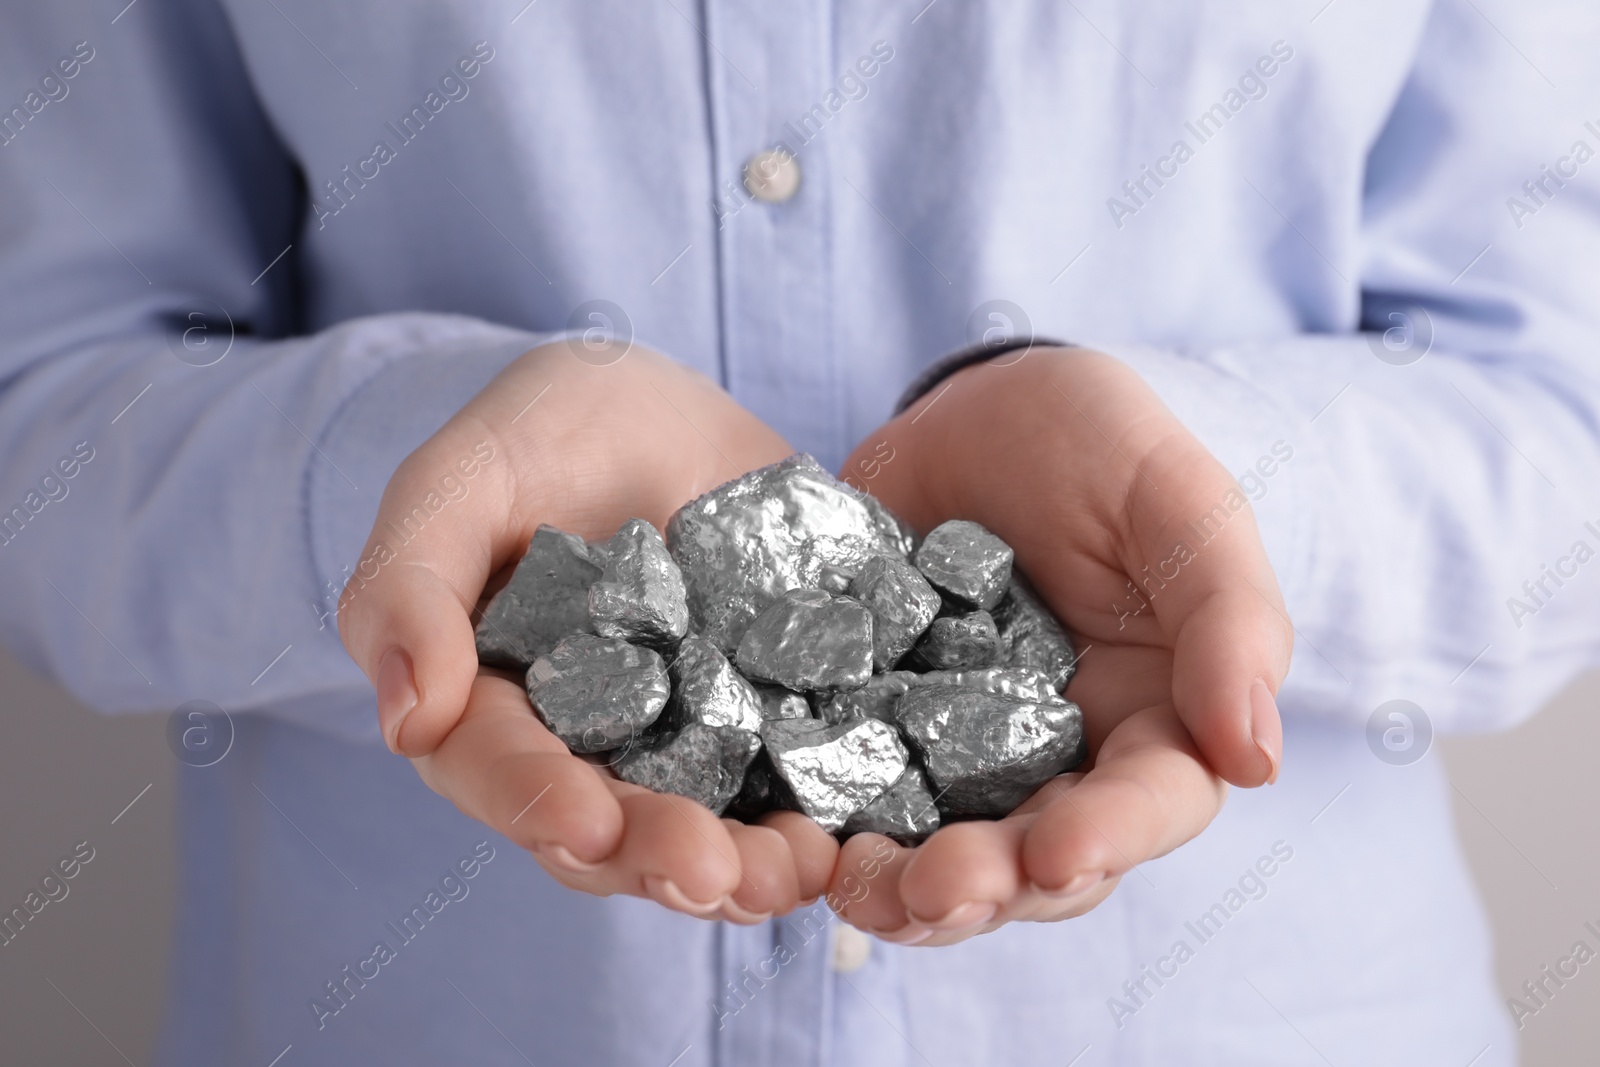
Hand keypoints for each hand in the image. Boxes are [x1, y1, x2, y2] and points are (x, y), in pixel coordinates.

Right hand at [338, 340, 838, 922]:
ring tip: (789, 876)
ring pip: (699, 830)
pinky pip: (785, 787)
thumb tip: (408, 721)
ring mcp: (678, 744)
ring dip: (742, 869)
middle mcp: (583, 746)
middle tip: (714, 876)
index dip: (539, 803)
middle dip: (657, 858)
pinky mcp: (761, 724)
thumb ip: (409, 585)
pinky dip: (813, 820)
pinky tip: (843, 839)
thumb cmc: (541, 431)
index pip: (500, 768)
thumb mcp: (461, 479)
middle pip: (608, 828)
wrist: (661, 408)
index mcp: (489, 704)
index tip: (590, 827)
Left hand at [825, 346, 1292, 944]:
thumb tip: (1256, 758)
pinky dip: (837, 835)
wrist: (972, 409)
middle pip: (1044, 859)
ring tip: (861, 888)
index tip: (1056, 854)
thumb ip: (1229, 619)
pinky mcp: (881, 736)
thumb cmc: (1097, 440)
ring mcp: (967, 758)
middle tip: (933, 889)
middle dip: (992, 885)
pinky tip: (804, 846)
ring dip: (911, 890)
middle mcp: (1064, 758)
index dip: (1109, 838)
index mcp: (1156, 716)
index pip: (1151, 802)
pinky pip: (862, 802)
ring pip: (953, 855)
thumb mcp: (1177, 500)